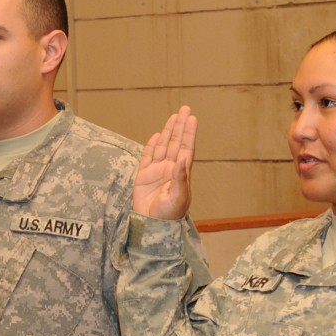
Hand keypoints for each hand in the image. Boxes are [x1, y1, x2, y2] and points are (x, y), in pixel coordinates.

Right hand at [134, 105, 196, 219]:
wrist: (151, 226)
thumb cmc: (169, 215)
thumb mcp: (178, 198)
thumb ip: (181, 179)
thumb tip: (183, 159)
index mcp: (181, 173)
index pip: (186, 148)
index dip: (189, 133)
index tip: (192, 118)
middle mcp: (170, 169)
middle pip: (176, 143)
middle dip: (180, 126)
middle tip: (185, 109)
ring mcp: (156, 172)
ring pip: (163, 146)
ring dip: (168, 132)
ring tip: (173, 116)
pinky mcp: (143, 176)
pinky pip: (147, 157)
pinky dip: (151, 145)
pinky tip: (156, 135)